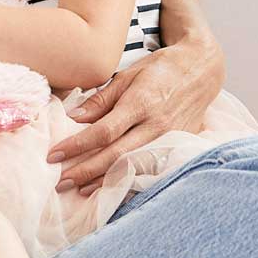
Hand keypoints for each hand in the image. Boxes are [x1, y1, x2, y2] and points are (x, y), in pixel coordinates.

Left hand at [48, 35, 224, 190]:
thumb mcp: (127, 75)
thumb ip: (101, 99)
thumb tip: (73, 119)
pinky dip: (128, 178)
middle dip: (85, 171)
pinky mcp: (178, 145)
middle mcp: (156, 125)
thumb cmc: (160, 68)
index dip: (77, 146)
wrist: (202, 68)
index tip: (54, 155)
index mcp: (141, 103)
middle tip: (60, 182)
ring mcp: (170, 138)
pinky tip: (110, 186)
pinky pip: (148, 167)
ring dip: (104, 180)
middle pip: (116, 155)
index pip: (103, 132)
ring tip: (79, 190)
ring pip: (132, 166)